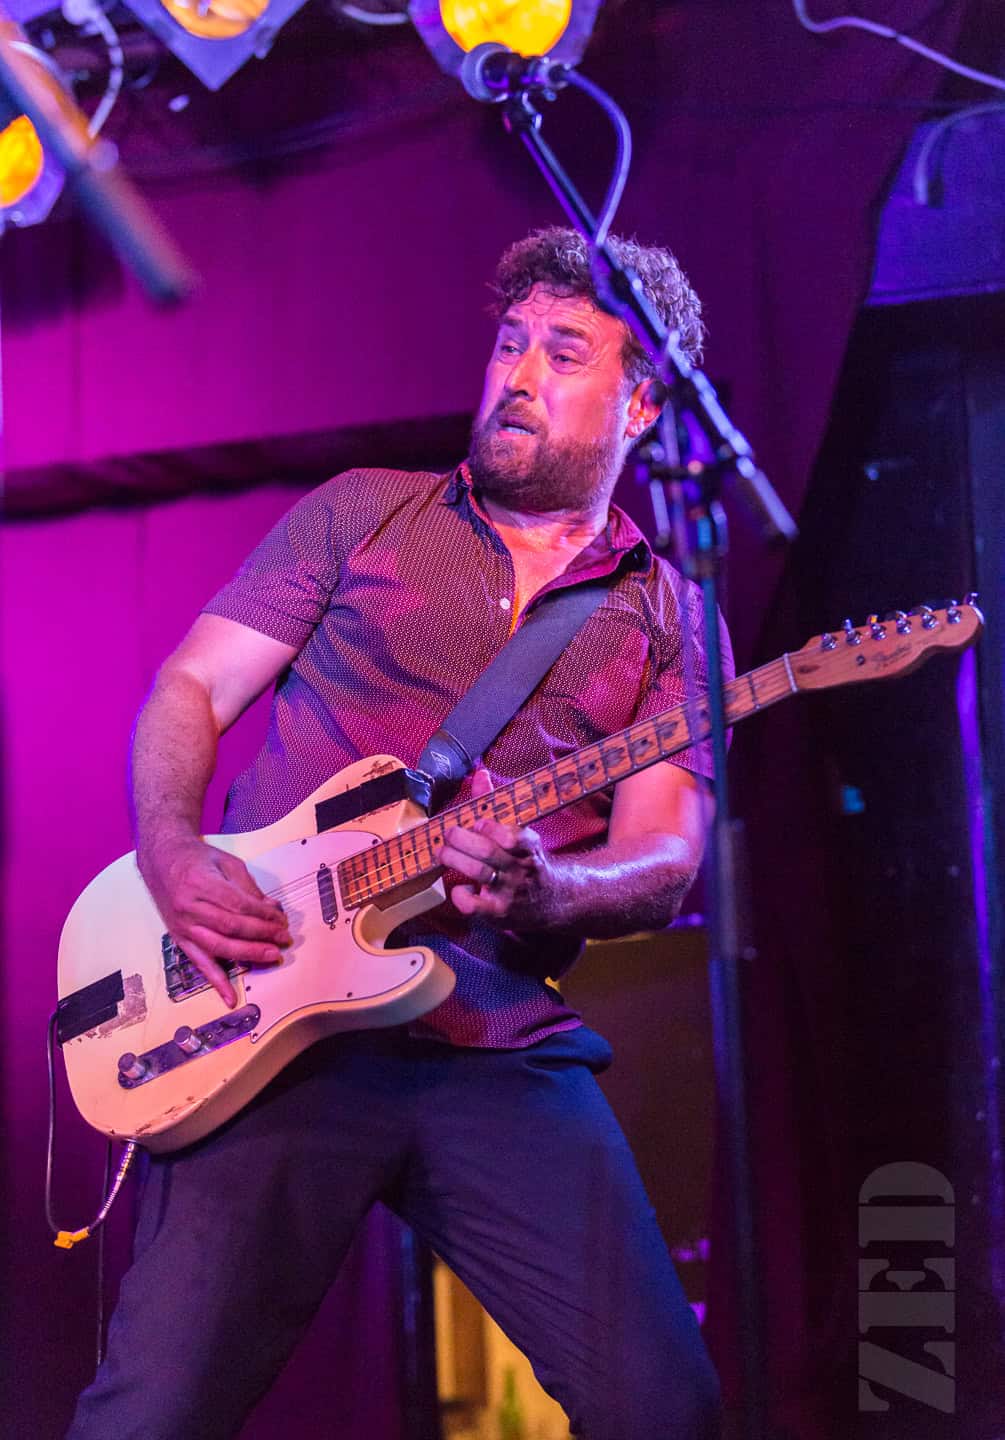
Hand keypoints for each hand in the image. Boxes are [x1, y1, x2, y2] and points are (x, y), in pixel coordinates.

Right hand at [139, 835, 290, 1006]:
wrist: (162, 860)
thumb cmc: (196, 859)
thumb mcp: (227, 862)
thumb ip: (249, 887)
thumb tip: (272, 909)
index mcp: (201, 883)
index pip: (239, 905)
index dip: (263, 916)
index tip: (281, 920)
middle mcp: (189, 906)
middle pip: (231, 927)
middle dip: (261, 936)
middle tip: (283, 940)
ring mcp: (183, 925)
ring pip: (218, 946)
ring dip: (248, 954)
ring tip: (271, 956)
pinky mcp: (180, 939)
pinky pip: (199, 963)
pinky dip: (216, 981)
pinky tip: (230, 996)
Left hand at [437, 769, 551, 926]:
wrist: (550, 901)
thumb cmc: (523, 859)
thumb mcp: (517, 831)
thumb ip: (495, 804)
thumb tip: (479, 773)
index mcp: (528, 844)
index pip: (518, 836)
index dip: (496, 829)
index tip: (479, 823)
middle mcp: (520, 867)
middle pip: (489, 852)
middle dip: (462, 839)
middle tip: (447, 834)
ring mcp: (510, 891)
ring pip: (479, 873)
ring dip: (455, 859)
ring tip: (442, 853)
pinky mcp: (498, 912)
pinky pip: (476, 907)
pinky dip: (462, 896)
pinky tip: (458, 888)